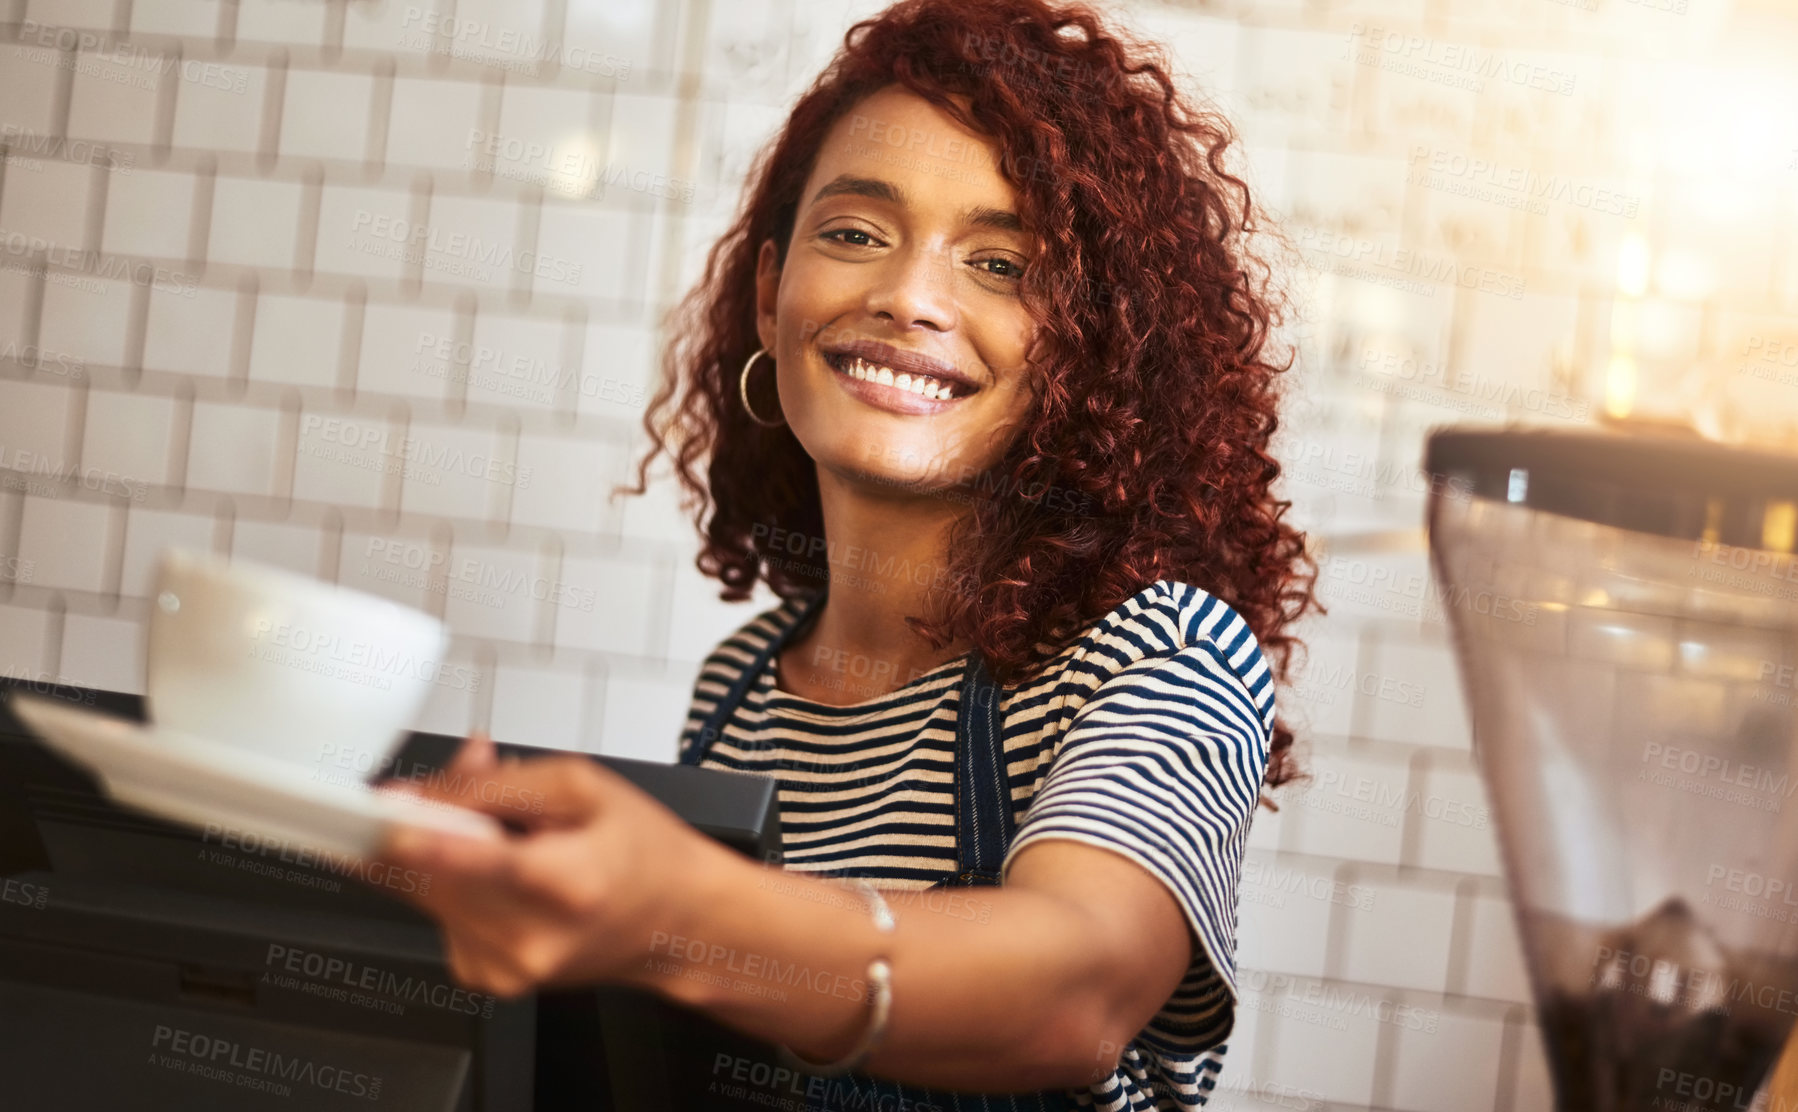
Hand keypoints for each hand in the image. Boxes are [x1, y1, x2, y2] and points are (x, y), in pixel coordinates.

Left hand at [371, 732, 726, 996]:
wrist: (676, 922)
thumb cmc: (640, 853)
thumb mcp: (583, 787)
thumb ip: (496, 784)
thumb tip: (420, 793)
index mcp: (563, 882)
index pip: (466, 863)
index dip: (407, 835)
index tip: (370, 814)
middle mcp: (529, 937)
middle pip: (425, 875)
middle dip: (421, 824)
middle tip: (449, 797)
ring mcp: (505, 966)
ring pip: (422, 893)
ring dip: (437, 855)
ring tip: (502, 843)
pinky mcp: (487, 979)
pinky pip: (438, 917)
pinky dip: (454, 888)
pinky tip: (502, 882)